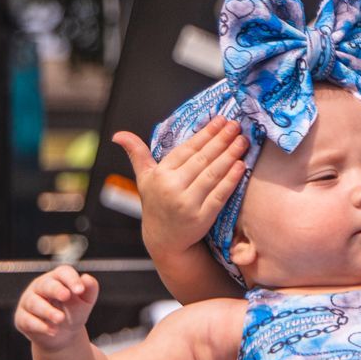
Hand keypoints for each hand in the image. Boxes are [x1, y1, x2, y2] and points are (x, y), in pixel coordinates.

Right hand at [15, 266, 99, 347]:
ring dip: (48, 311)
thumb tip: (86, 278)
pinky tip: (53, 331)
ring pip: (34, 302)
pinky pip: (27, 319)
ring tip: (60, 319)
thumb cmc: (73, 312)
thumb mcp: (85, 302)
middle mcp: (40, 286)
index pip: (63, 273)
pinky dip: (40, 326)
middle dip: (56, 290)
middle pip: (45, 284)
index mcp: (58, 278)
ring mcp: (29, 301)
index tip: (80, 290)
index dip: (71, 279)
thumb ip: (90, 288)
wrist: (63, 336)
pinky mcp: (22, 318)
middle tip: (66, 296)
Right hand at [114, 115, 246, 260]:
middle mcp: (172, 188)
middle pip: (202, 159)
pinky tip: (241, 165)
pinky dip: (231, 179)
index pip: (187, 149)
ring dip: (230, 155)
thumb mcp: (144, 178)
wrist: (164, 239)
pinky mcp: (201, 218)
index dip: (205, 133)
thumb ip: (136, 154)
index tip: (221, 120)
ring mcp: (187, 204)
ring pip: (212, 174)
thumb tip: (118, 134)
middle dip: (221, 140)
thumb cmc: (157, 203)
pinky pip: (220, 194)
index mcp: (160, 175)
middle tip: (237, 125)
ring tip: (242, 141)